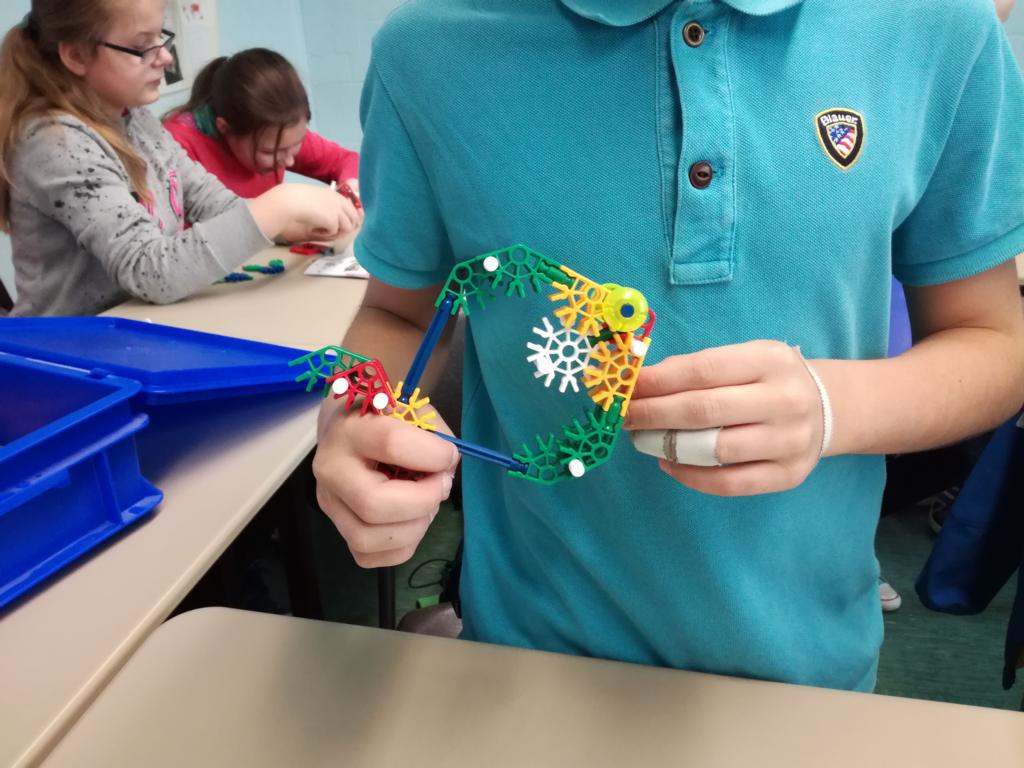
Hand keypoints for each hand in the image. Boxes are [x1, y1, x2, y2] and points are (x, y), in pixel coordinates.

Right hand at [279, 183, 362, 240]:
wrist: (292, 201)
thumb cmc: (300, 199)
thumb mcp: (320, 198)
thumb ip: (331, 206)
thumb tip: (340, 222)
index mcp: (337, 195)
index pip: (353, 208)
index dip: (353, 218)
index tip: (348, 225)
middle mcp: (340, 202)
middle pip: (355, 219)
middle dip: (349, 227)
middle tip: (338, 233)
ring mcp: (338, 211)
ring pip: (347, 228)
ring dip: (336, 232)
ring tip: (322, 230)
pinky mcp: (333, 220)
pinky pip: (334, 232)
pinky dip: (325, 233)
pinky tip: (314, 229)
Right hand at [313, 402, 459, 567]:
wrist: (344, 429)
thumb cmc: (384, 418)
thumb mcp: (411, 410)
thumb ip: (435, 435)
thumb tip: (447, 469)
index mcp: (351, 429)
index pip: (391, 444)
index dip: (432, 454)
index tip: (449, 454)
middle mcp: (331, 469)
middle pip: (373, 504)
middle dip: (423, 500)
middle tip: (441, 485)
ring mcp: (329, 503)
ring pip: (367, 538)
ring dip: (413, 527)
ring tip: (426, 504)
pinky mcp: (336, 529)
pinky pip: (368, 556)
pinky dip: (401, 545)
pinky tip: (410, 520)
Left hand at [624, 340, 823, 495]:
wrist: (829, 407)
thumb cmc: (770, 379)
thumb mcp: (746, 357)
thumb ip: (700, 367)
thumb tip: (644, 383)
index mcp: (770, 361)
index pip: (703, 370)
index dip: (658, 381)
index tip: (626, 387)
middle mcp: (784, 400)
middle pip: (705, 410)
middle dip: (654, 414)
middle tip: (624, 417)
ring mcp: (789, 441)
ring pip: (715, 450)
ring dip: (668, 446)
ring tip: (642, 440)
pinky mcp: (788, 475)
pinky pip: (729, 483)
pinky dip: (691, 476)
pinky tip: (669, 464)